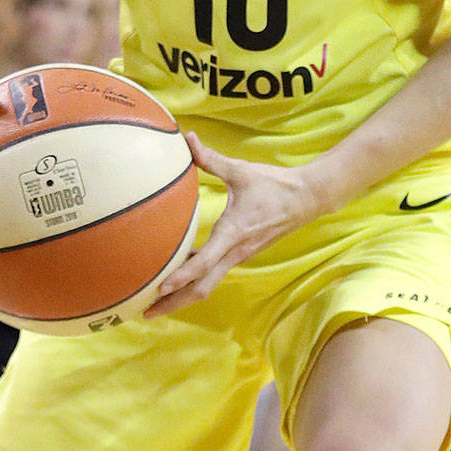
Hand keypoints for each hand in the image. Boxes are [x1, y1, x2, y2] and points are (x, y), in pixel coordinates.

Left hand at [145, 132, 324, 317]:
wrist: (306, 199)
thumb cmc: (274, 185)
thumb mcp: (241, 170)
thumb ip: (210, 158)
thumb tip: (187, 138)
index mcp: (233, 234)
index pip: (204, 262)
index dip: (181, 276)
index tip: (160, 286)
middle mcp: (234, 252)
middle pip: (201, 288)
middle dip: (173, 302)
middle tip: (144, 312)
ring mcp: (237, 257)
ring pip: (206, 286)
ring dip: (181, 297)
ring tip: (153, 305)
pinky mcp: (238, 255)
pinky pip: (212, 275)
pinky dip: (192, 282)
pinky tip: (173, 280)